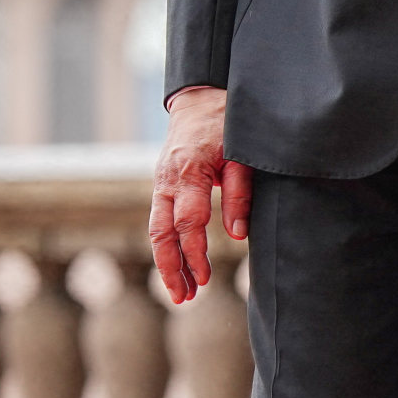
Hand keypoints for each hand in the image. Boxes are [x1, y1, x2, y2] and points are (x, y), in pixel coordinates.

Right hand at [148, 85, 247, 303]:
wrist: (200, 99)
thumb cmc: (225, 124)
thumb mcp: (241, 155)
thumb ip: (239, 194)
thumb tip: (237, 235)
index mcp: (188, 173)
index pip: (188, 223)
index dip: (195, 254)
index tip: (205, 279)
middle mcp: (167, 180)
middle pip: (161, 233)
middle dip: (170, 268)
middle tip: (183, 298)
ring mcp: (160, 182)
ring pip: (156, 230)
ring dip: (166, 263)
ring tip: (180, 293)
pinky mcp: (162, 185)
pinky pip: (159, 220)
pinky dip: (166, 246)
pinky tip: (177, 265)